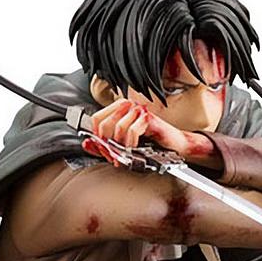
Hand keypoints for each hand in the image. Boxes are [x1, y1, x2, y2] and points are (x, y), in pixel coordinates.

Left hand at [82, 99, 214, 164]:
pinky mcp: (149, 119)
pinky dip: (132, 143)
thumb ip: (104, 144)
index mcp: (120, 108)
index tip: (104, 147)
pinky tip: (135, 147)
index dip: (97, 136)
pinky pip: (132, 131)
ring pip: (117, 128)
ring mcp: (139, 111)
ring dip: (121, 145)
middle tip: (114, 154)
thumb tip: (87, 144)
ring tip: (127, 151)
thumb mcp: (122, 145)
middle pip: (105, 124)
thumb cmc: (151, 144)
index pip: (96, 118)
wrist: (173, 146)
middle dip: (107, 144)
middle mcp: (129, 106)